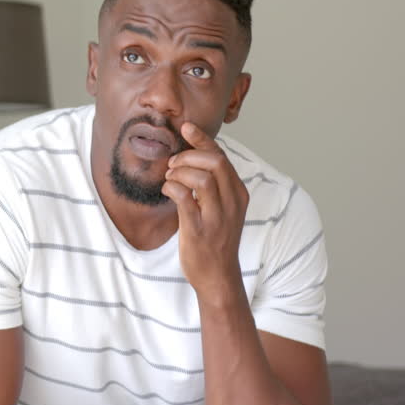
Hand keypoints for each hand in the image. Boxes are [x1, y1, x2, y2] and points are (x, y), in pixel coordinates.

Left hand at [162, 122, 248, 302]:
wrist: (218, 277)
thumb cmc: (215, 239)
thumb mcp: (221, 208)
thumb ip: (212, 184)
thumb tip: (192, 156)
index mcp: (238, 193)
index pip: (222, 157)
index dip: (202, 139)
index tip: (185, 127)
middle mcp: (232, 202)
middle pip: (215, 162)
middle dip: (189, 156)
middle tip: (173, 163)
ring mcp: (217, 217)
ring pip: (203, 178)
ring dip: (180, 172)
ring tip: (169, 178)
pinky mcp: (200, 230)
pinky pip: (185, 199)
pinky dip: (172, 188)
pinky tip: (167, 191)